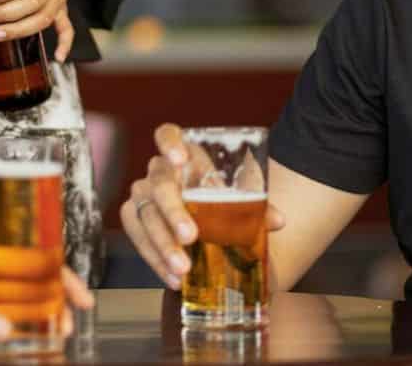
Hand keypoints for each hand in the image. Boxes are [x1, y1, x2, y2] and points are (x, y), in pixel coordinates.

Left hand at [0, 243, 94, 348]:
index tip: (79, 296)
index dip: (58, 274)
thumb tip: (4, 330)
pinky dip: (14, 350)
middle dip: (53, 307)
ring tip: (52, 343)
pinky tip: (26, 356)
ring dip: (36, 331)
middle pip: (30, 292)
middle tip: (65, 326)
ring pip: (17, 320)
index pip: (28, 259)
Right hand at [119, 123, 286, 288]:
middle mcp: (159, 171)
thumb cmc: (222, 200)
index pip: (168, 134)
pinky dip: (155, 259)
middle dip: (173, 212)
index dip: (169, 143)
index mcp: (184, 154)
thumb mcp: (240, 198)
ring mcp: (143, 194)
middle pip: (159, 184)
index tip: (180, 159)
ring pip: (145, 214)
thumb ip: (257, 206)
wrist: (205, 217)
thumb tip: (278, 221)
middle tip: (191, 236)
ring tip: (183, 268)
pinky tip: (174, 277)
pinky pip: (136, 236)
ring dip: (162, 243)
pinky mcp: (133, 218)